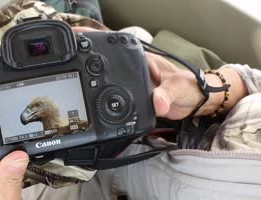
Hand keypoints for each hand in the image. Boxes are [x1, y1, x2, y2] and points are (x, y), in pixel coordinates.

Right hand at [73, 26, 225, 119]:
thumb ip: (167, 94)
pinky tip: (87, 99)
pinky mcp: (131, 98)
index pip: (115, 44)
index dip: (95, 40)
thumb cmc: (191, 88)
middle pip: (105, 61)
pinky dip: (100, 97)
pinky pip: (112, 96)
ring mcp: (131, 83)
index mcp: (142, 59)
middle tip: (64, 58)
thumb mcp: (179, 89)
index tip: (76, 35)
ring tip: (69, 75)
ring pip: (106, 78)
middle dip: (84, 58)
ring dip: (90, 78)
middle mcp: (134, 68)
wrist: (196, 103)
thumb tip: (157, 103)